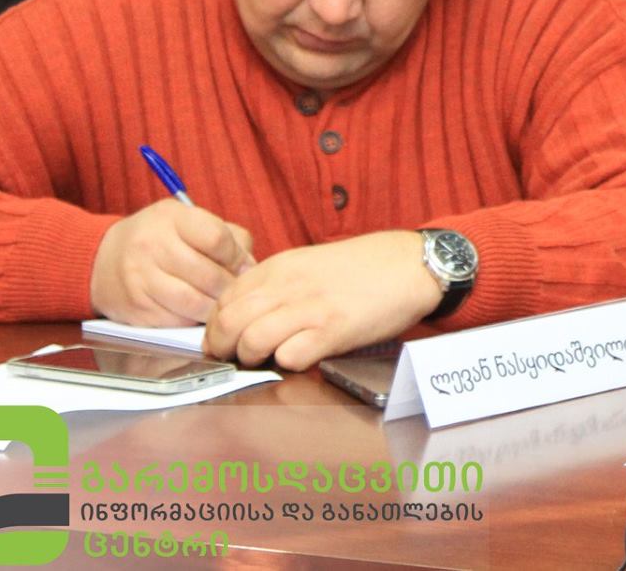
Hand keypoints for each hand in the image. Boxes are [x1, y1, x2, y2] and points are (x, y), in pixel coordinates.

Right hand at [90, 199, 255, 325]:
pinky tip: (200, 313)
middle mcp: (152, 247)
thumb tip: (251, 265)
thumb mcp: (187, 220)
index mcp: (171, 219)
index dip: (237, 256)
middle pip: (209, 275)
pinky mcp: (137, 309)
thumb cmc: (156, 238)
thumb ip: (226, 236)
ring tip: (221, 303)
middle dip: (231, 286)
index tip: (243, 265)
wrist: (99, 260)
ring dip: (216, 307)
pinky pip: (177, 320)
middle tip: (238, 291)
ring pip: (195, 302)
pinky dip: (195, 320)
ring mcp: (141, 280)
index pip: (217, 238)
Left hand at [204, 231, 442, 369]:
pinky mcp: (333, 331)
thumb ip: (276, 284)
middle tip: (233, 358)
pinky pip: (290, 356)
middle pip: (228, 323)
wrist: (409, 265)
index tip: (224, 339)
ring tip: (263, 362)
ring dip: (250, 359)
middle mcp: (288, 285)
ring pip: (251, 341)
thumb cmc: (362, 268)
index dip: (216, 326)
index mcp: (279, 266)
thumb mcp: (309, 262)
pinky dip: (286, 364)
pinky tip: (298, 359)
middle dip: (222, 348)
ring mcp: (310, 308)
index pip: (224, 299)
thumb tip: (246, 315)